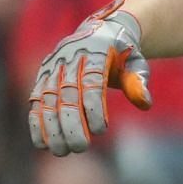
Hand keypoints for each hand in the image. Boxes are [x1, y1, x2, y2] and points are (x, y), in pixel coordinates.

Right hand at [27, 0, 152, 155]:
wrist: (101, 32)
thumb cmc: (123, 55)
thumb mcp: (136, 63)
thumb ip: (138, 82)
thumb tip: (145, 103)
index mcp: (96, 51)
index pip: (92, 83)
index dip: (94, 108)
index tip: (101, 131)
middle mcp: (70, 57)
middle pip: (67, 94)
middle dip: (72, 123)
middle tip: (80, 147)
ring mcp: (53, 66)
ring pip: (49, 99)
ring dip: (52, 127)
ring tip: (60, 151)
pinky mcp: (43, 75)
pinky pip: (37, 100)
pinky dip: (37, 122)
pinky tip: (41, 143)